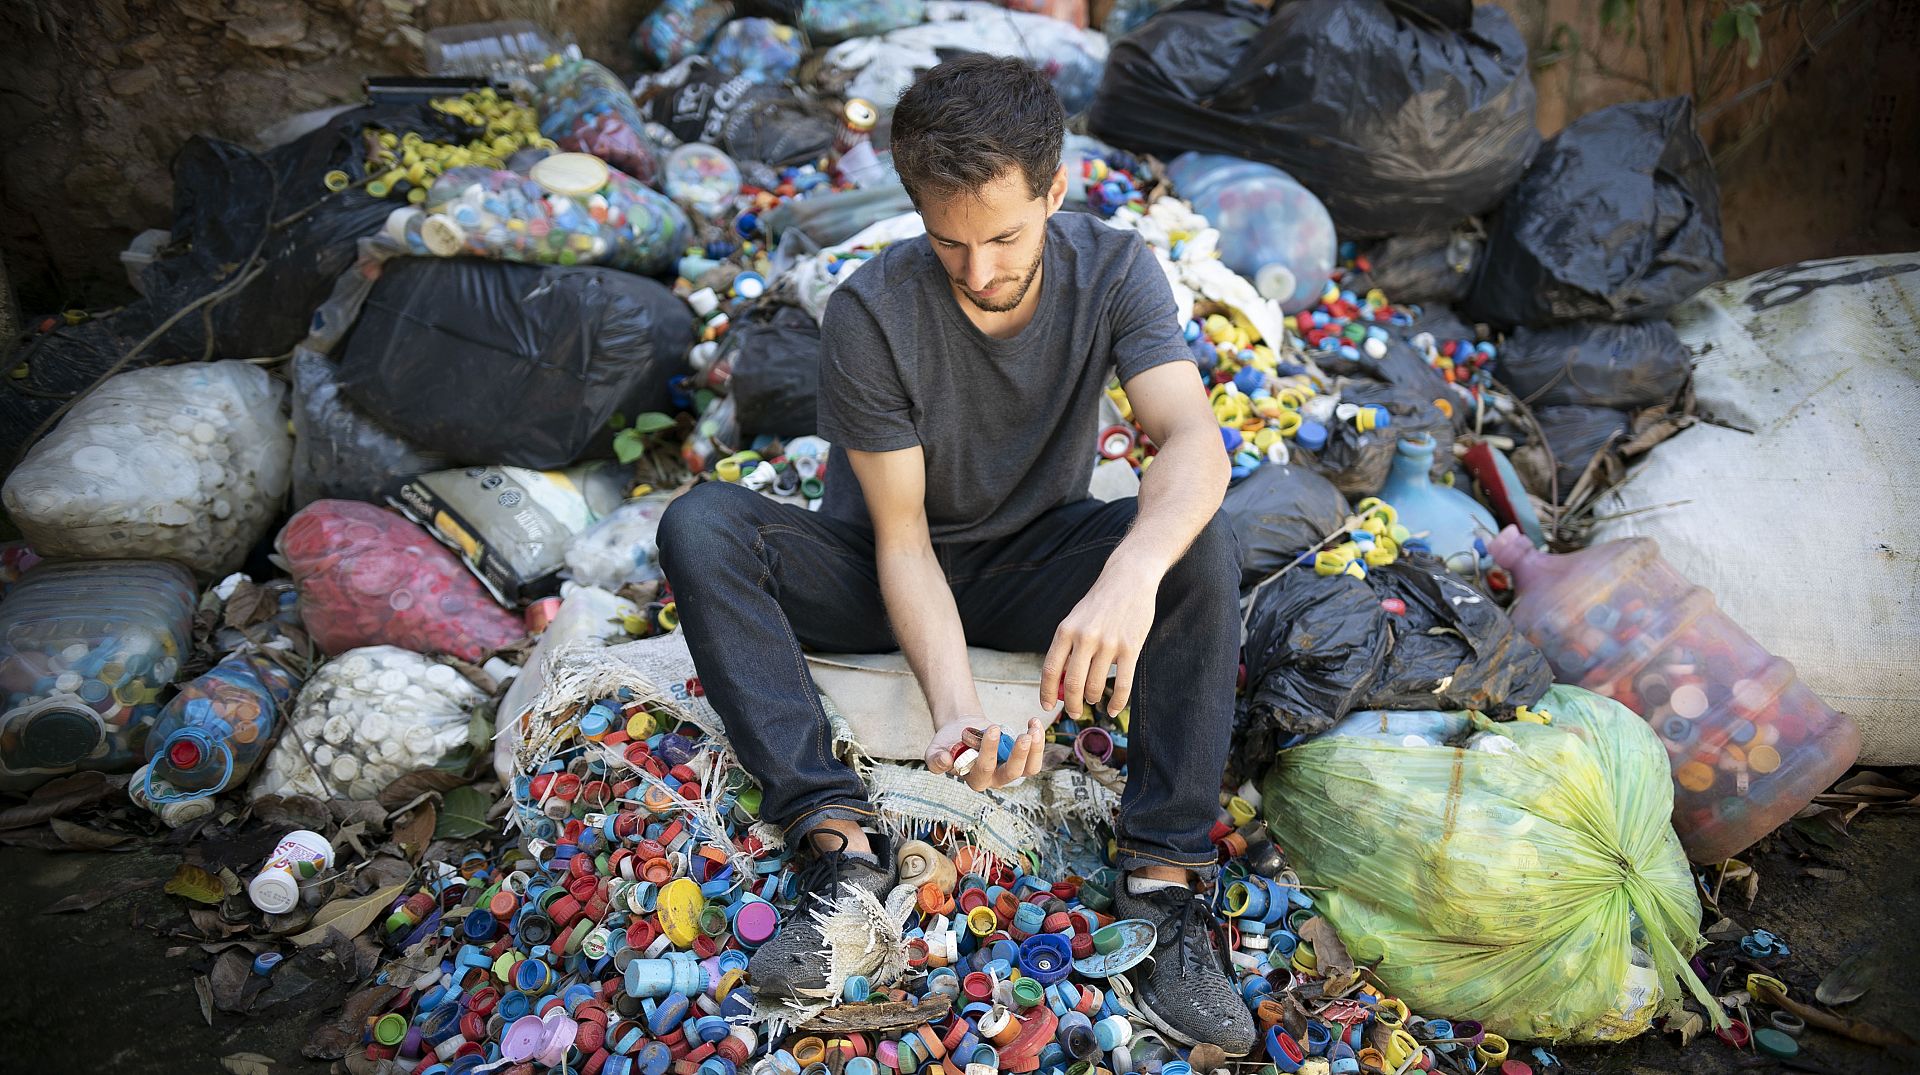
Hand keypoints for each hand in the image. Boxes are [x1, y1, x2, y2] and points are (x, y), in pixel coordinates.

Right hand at [927, 716, 1046, 790]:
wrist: (961, 731)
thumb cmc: (948, 743)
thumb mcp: (934, 750)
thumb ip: (935, 759)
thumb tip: (945, 760)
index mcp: (974, 779)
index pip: (984, 769)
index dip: (990, 751)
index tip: (992, 728)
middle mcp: (995, 779)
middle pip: (1011, 773)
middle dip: (1019, 754)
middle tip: (1023, 736)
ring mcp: (1010, 770)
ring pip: (1029, 769)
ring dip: (1035, 750)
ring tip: (1034, 729)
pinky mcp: (1021, 760)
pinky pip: (1034, 757)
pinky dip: (1038, 742)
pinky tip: (1034, 723)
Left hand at [1040, 572, 1155, 719]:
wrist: (1129, 579)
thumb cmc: (1100, 603)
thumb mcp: (1076, 619)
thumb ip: (1068, 648)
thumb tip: (1061, 684)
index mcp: (1066, 630)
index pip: (1050, 669)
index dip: (1046, 692)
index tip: (1046, 706)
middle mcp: (1085, 637)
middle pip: (1072, 684)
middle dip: (1071, 704)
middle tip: (1074, 712)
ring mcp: (1108, 643)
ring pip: (1096, 687)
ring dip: (1093, 699)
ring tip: (1094, 700)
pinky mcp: (1130, 648)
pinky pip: (1122, 685)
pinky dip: (1117, 703)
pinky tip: (1112, 710)